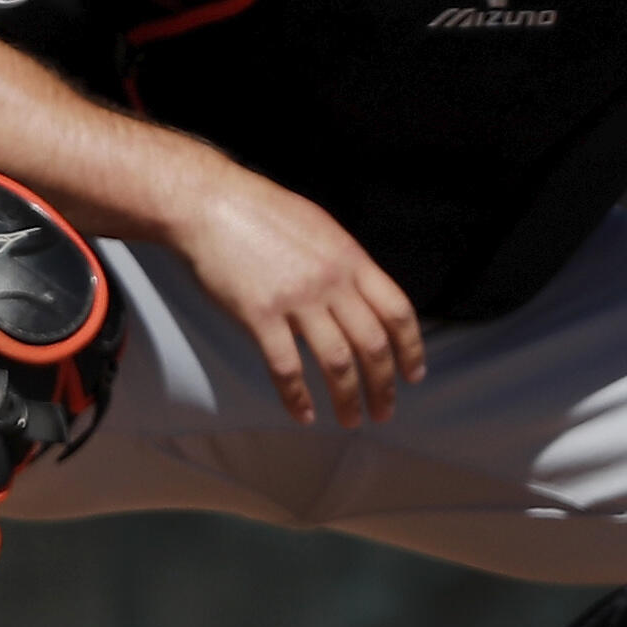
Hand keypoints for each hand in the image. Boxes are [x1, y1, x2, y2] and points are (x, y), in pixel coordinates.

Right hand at [158, 167, 423, 426]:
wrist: (212, 205)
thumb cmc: (265, 215)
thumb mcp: (323, 231)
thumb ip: (345, 267)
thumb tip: (361, 298)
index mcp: (353, 261)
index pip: (398, 311)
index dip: (411, 347)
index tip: (414, 375)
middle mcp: (333, 283)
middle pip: (373, 343)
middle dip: (384, 384)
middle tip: (385, 412)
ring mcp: (297, 300)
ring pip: (337, 361)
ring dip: (348, 397)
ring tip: (351, 421)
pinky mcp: (259, 316)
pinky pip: (286, 367)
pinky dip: (297, 396)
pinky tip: (304, 414)